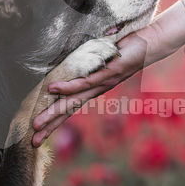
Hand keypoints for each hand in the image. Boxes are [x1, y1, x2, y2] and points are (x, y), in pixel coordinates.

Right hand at [31, 31, 148, 146]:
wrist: (151, 44)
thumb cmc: (125, 49)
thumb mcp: (100, 56)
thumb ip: (86, 61)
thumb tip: (66, 58)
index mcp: (93, 88)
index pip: (69, 107)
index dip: (54, 121)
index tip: (37, 134)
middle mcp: (96, 90)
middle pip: (68, 110)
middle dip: (50, 126)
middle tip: (32, 141)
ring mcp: (102, 83)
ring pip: (74, 101)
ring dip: (54, 112)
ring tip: (37, 123)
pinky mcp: (108, 73)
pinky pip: (85, 82)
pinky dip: (68, 87)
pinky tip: (52, 90)